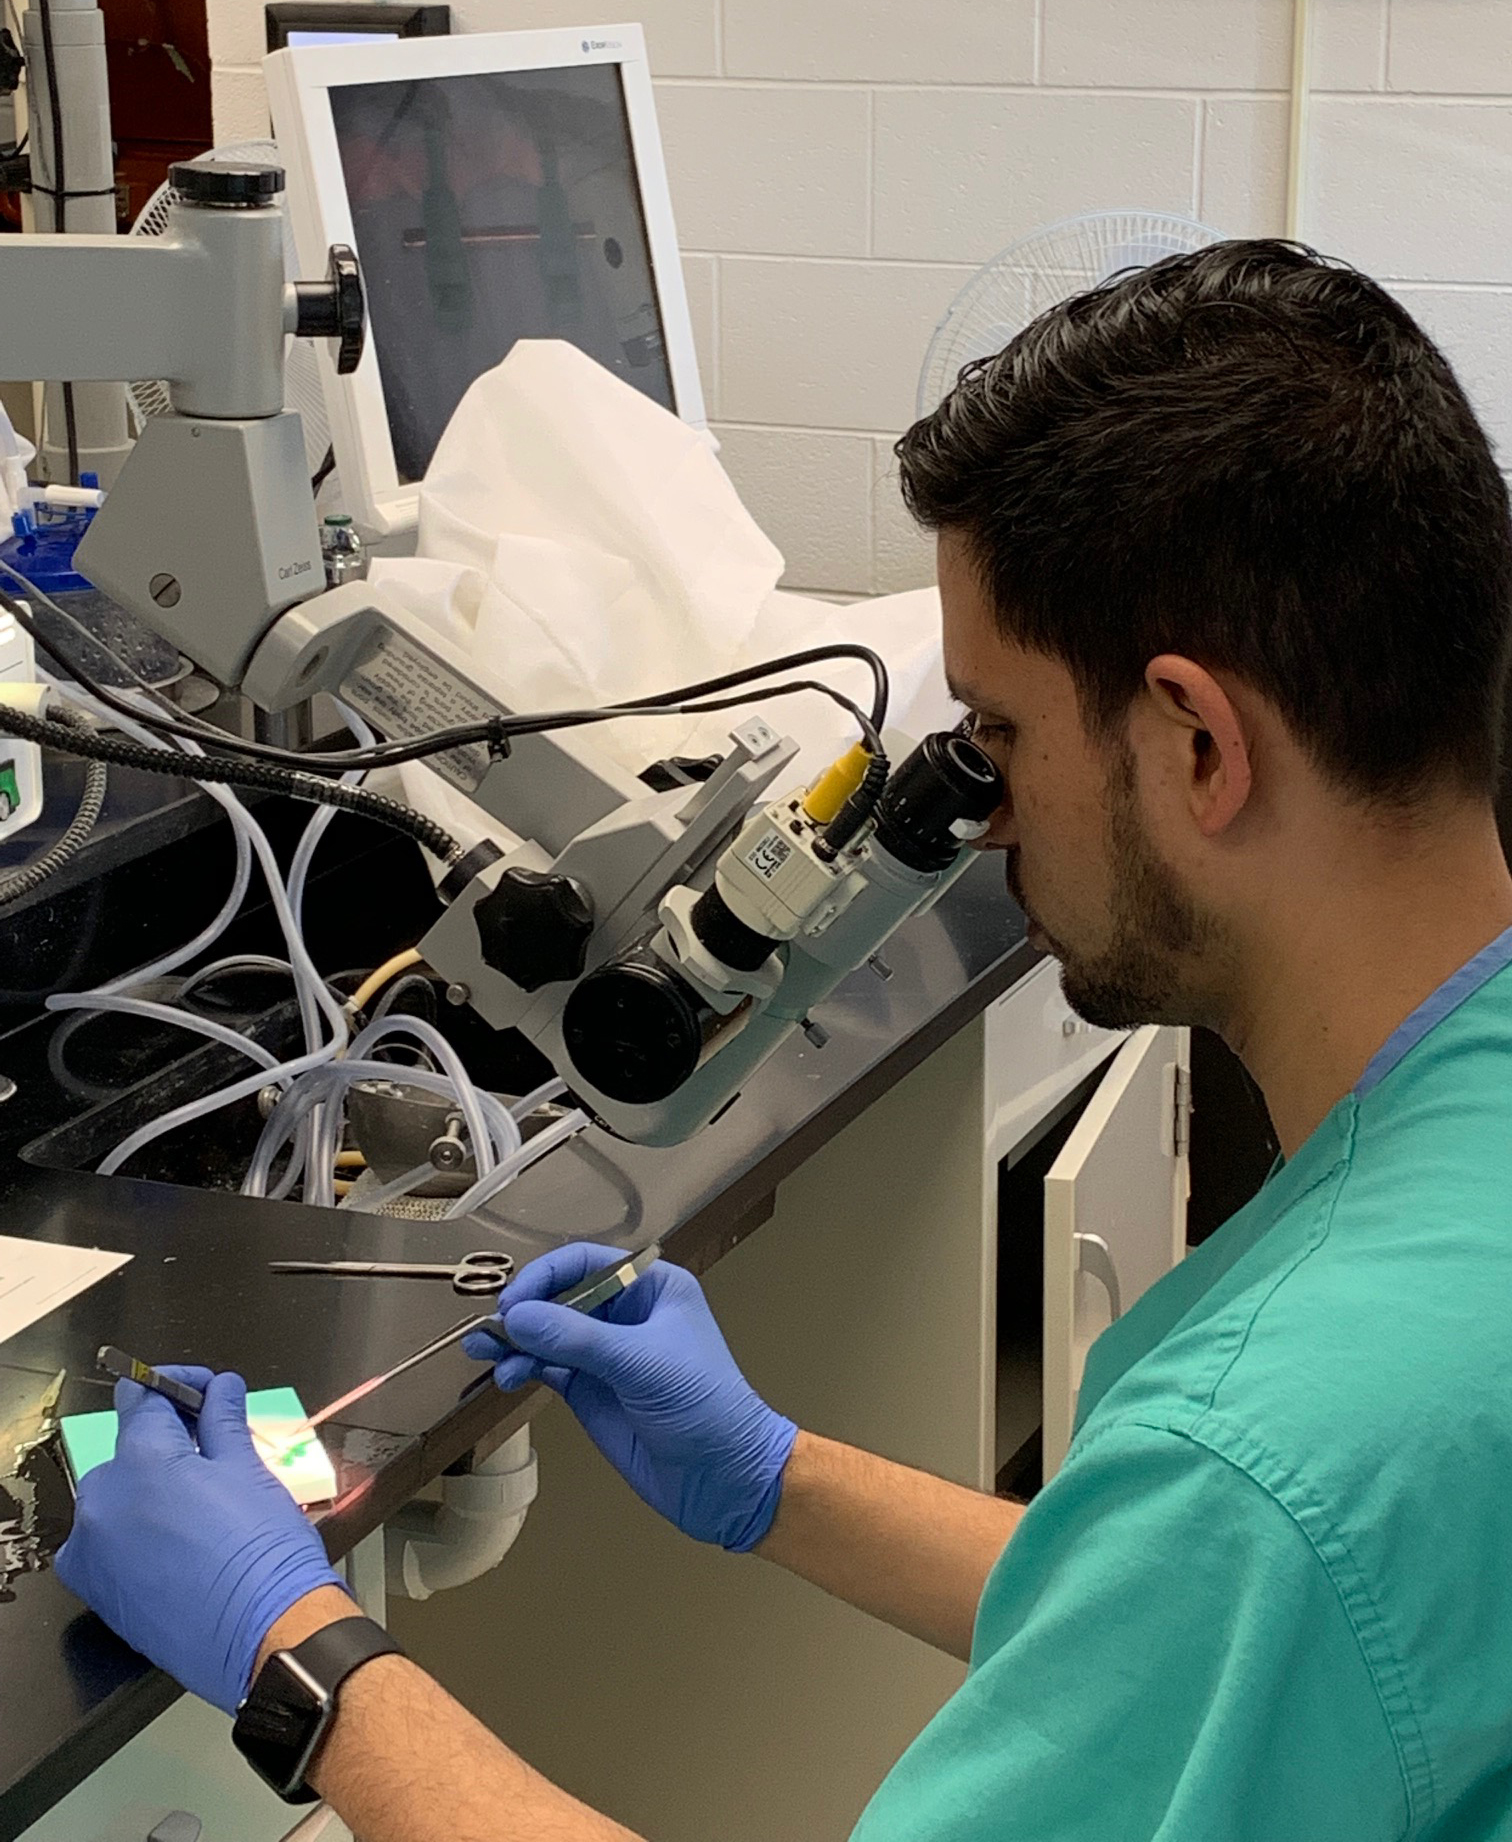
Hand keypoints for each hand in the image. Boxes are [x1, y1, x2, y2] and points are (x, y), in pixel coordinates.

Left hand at [54, 1368, 345, 1714]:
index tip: (206, 1392)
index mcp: (141, 1461)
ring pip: (118, 1496)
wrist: (264, 1636)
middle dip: (170, 1442)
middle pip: (129, 1448)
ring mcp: (93, 1550)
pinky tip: (181, 1542)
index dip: (178, 1384)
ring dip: (152, 1488)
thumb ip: (223, 1422)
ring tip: (204, 1503)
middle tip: (217, 1451)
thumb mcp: (249, 1471)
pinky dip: (136, 1531)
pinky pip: (108, 1540)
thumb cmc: (264, 1555)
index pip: (141, 1397)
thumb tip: (219, 1390)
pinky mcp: (97, 1589)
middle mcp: (103, 1502)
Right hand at [463, 1243, 796, 1550]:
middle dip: (524, 1310)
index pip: (587, 1263)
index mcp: (652, 1288)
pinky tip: (507, 1375)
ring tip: (485, 1353)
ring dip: (515, 1340)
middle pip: (560, 1296)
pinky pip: (547, 1367)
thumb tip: (517, 1317)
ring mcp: (605, 1354)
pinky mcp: (591, 1390)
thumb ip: (576, 1338)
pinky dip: (522, 1367)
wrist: (725, 1478)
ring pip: (547, 1333)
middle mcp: (625, 1314)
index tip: (515, 1302)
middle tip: (492, 1329)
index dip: (546, 1277)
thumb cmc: (704, 1407)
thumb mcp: (642, 1363)